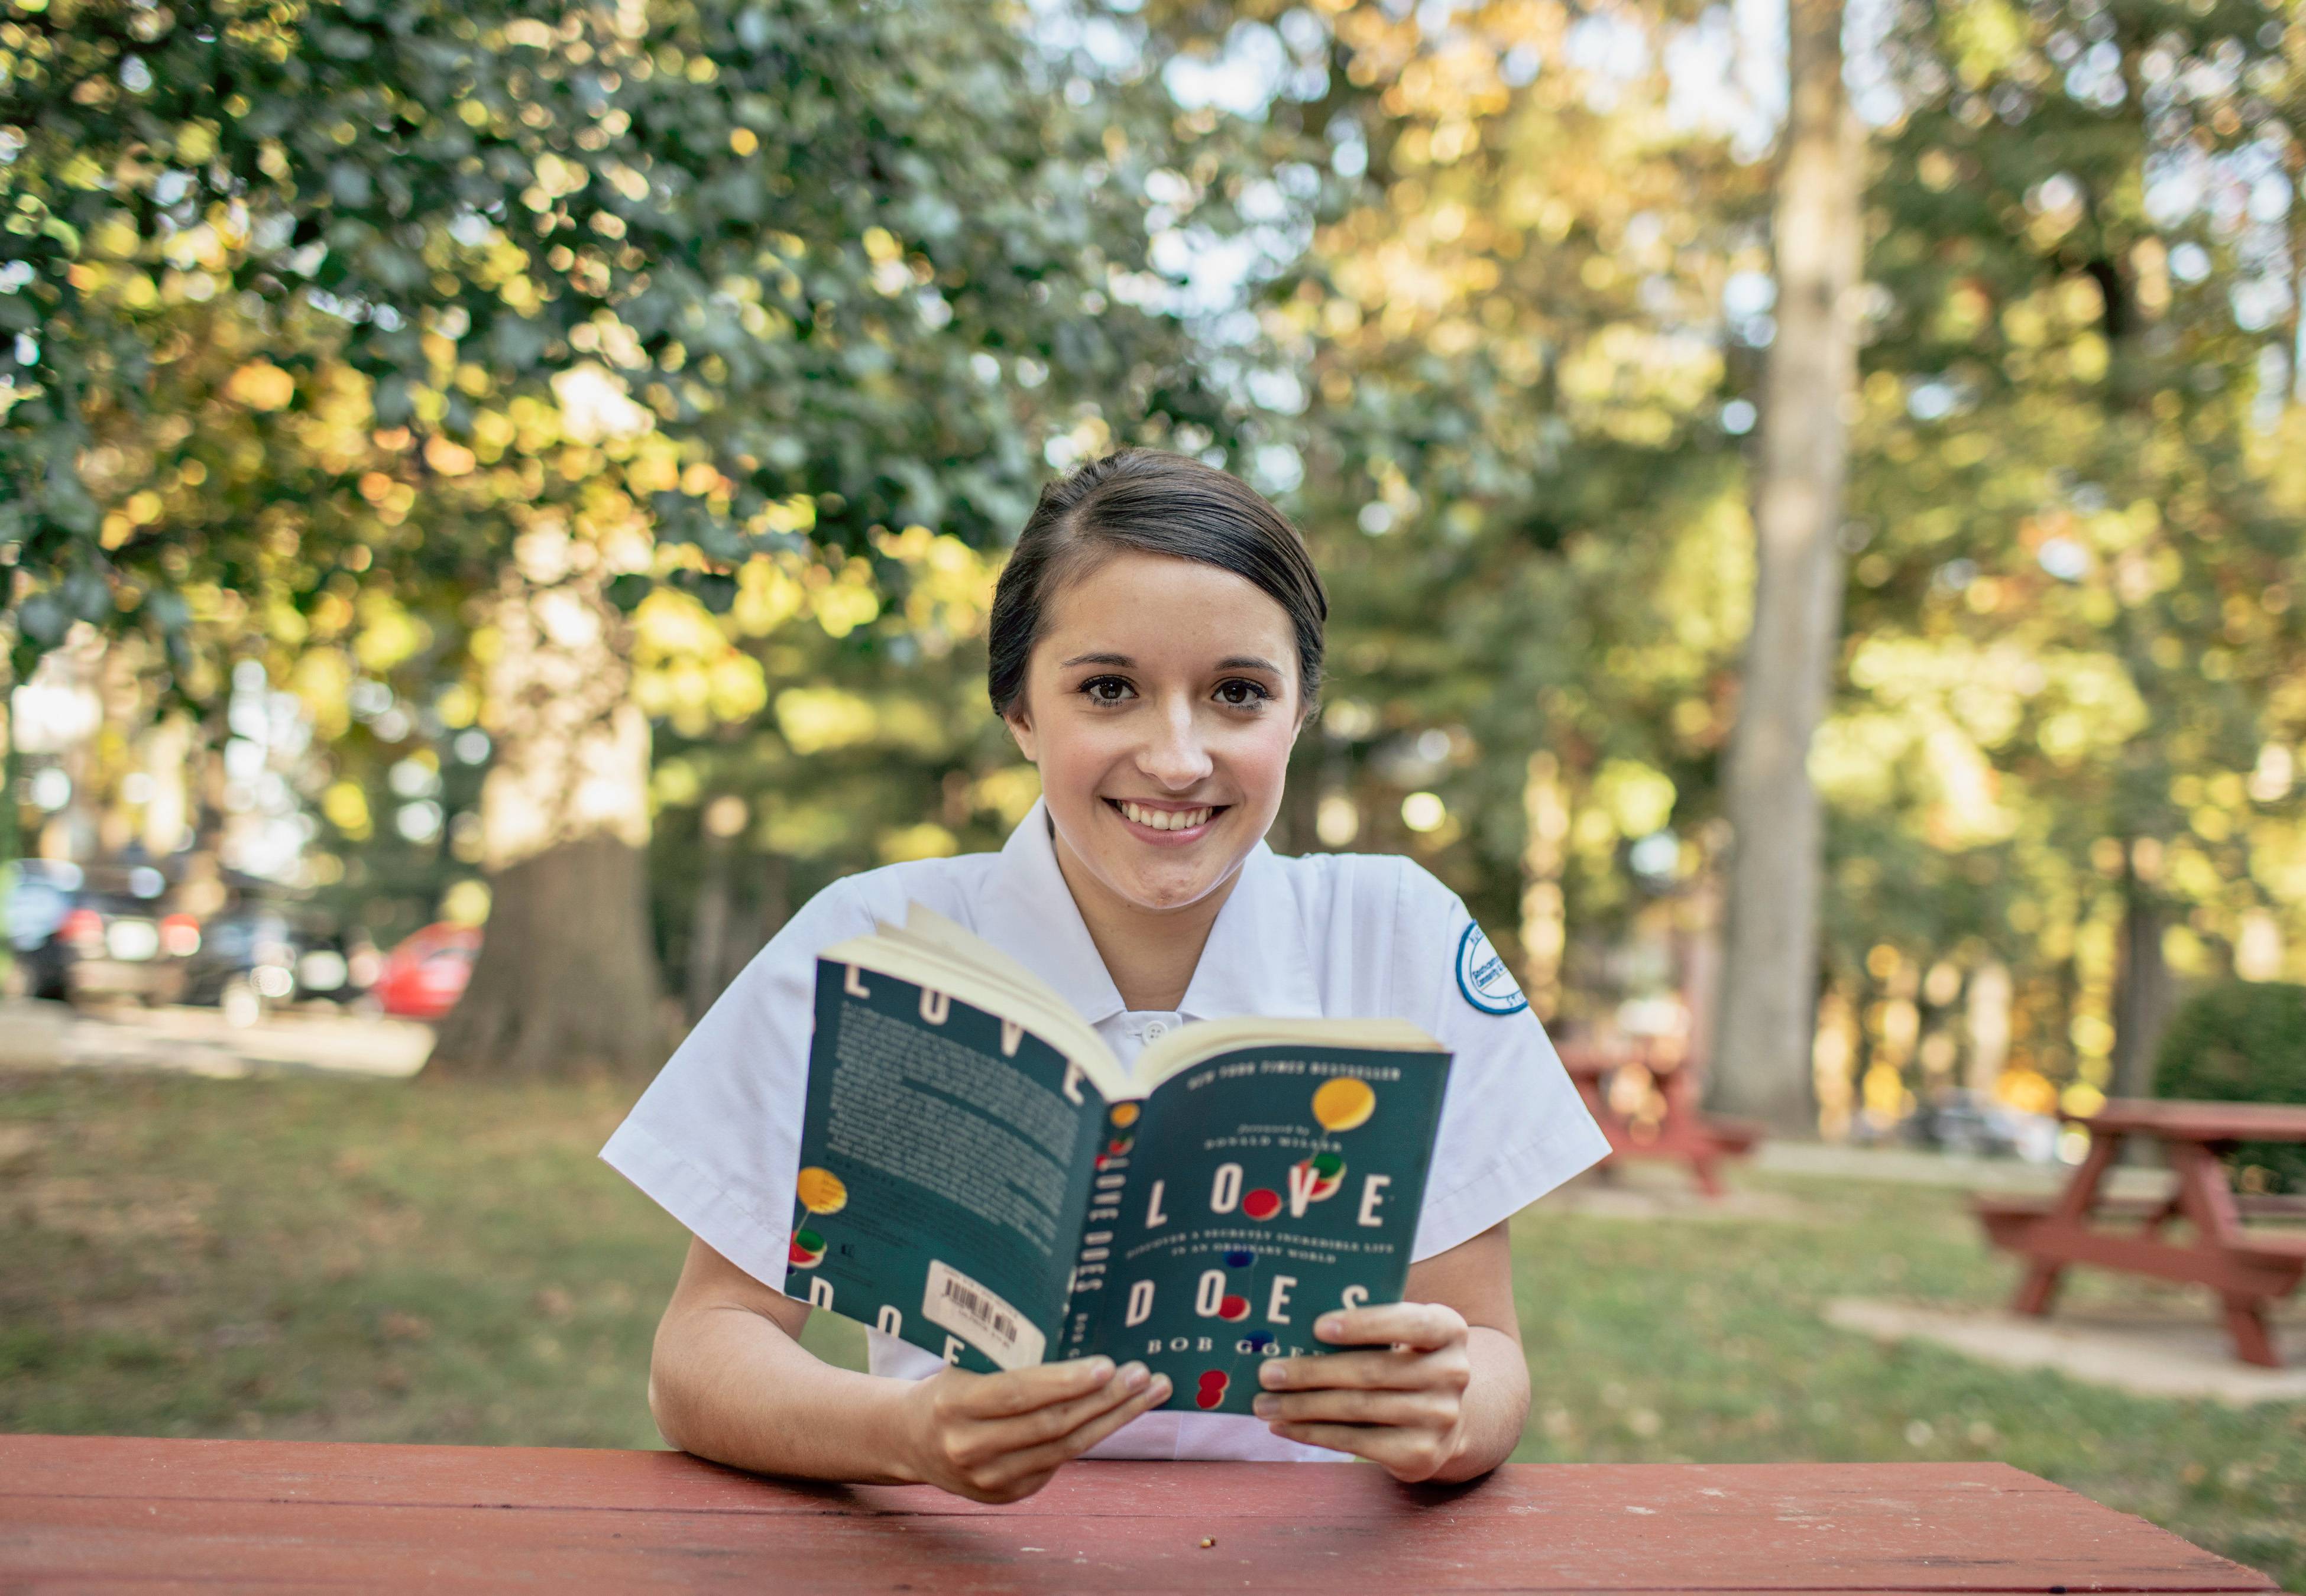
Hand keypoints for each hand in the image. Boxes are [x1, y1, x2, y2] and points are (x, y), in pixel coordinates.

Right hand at [898, 1356, 1171, 1502]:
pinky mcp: (1006, 1494)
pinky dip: (1091, 1435)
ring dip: (1112, 1419)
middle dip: (1104, 1399)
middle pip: (1051, 1424)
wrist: (909, 1440)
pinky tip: (1118, 1413)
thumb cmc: (947, 1386)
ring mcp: (989, 1480)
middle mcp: (970, 1448)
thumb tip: (1073, 1326)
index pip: (1018, 1394)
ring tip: (1148, 1391)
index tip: (1107, 1364)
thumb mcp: (960, 1363)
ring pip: (1064, 1448)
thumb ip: (1004, 1354)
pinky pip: (1058, 1462)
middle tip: (1143, 1374)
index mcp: (953, 1406)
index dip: (1064, 1381)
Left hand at [1252, 1303, 1472, 1482]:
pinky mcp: (1421, 1454)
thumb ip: (1367, 1326)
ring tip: (1264, 1404)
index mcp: (1448, 1329)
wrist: (1446, 1417)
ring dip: (1303, 1407)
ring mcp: (1440, 1417)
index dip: (1364, 1325)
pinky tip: (1283, 1426)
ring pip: (1358, 1409)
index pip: (1409, 1323)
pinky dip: (1313, 1433)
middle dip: (1312, 1372)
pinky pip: (1357, 1442)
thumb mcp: (1402, 1334)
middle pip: (1371, 1371)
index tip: (1317, 1327)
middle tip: (1268, 1373)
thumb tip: (1291, 1331)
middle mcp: (1453, 1373)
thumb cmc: (1405, 1360)